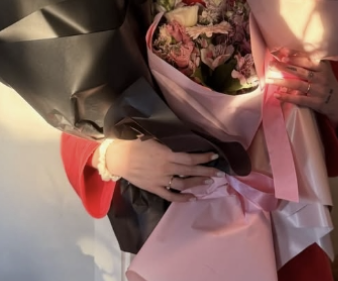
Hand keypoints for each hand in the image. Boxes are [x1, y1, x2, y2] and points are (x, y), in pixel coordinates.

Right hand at [96, 138, 221, 202]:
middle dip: (206, 171)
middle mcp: (167, 168)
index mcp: (167, 155)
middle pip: (190, 171)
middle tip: (219, 173)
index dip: (204, 158)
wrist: (118, 158)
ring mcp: (161, 180)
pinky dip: (182, 198)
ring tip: (208, 182)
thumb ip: (168, 144)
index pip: (190, 158)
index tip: (215, 156)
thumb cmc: (135, 145)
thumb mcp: (153, 139)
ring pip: (183, 184)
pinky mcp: (154, 188)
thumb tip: (182, 143)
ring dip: (197, 183)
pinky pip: (170, 195)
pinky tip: (192, 198)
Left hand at [267, 55, 337, 126]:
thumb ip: (308, 62)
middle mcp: (322, 77)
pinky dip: (287, 97)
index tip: (282, 53)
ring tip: (269, 80)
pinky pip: (299, 99)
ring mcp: (319, 90)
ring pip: (298, 84)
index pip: (307, 58)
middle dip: (285, 67)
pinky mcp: (316, 102)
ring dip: (282, 82)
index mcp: (322, 66)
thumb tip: (285, 54)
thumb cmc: (325, 81)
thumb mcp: (322, 69)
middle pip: (300, 70)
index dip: (294, 55)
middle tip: (272, 64)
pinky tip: (277, 94)